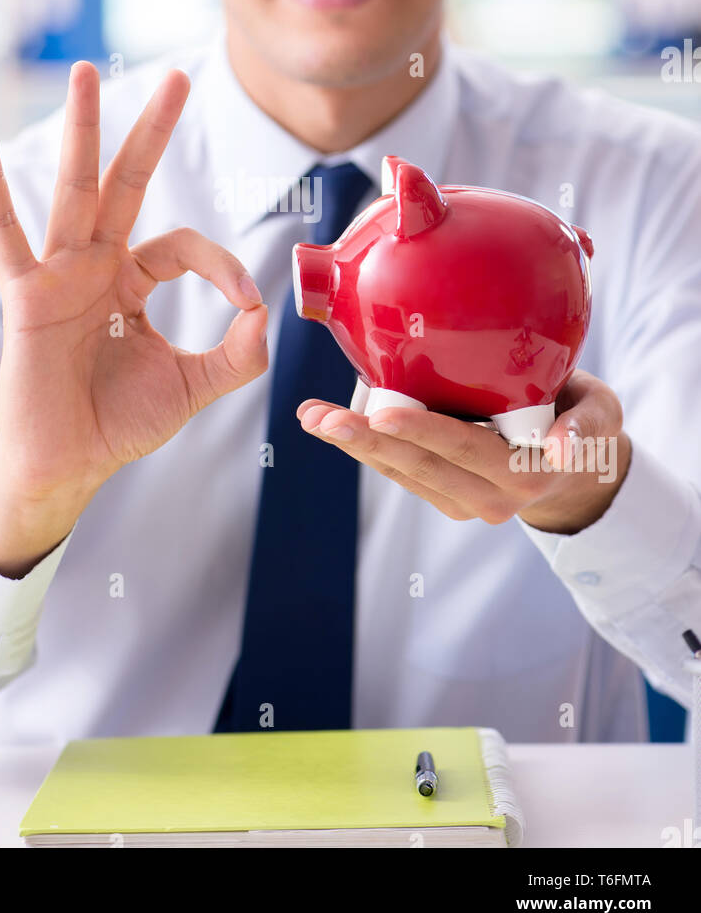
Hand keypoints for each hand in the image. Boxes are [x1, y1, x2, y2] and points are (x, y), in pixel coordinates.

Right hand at [0, 62, 268, 520]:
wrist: (69, 463)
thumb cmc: (120, 423)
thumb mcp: (194, 386)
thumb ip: (237, 355)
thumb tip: (265, 313)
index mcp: (132, 280)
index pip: (182, 244)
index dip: (220, 265)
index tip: (245, 300)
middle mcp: (96, 265)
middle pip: (126, 182)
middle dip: (149, 130)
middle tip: (176, 75)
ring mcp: (59, 274)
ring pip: (74, 189)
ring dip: (81, 129)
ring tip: (84, 72)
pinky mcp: (27, 295)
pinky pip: (7, 236)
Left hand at [297, 369, 632, 535]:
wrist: (578, 464)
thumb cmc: (585, 421)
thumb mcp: (601, 416)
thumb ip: (586, 428)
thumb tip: (560, 449)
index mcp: (525, 475)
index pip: (465, 449)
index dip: (423, 430)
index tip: (383, 410)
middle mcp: (490, 498)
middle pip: (419, 466)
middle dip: (366, 441)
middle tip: (320, 418)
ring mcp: (463, 502)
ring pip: (400, 473)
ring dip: (354, 446)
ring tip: (311, 418)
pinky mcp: (444, 496)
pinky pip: (400, 473)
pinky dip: (367, 448)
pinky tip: (332, 424)